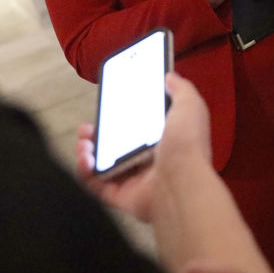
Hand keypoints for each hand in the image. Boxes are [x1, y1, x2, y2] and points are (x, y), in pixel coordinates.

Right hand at [75, 72, 212, 222]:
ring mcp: (134, 180)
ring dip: (87, 152)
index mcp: (163, 139)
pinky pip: (97, 186)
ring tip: (83, 144)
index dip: (120, 116)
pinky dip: (86, 173)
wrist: (181, 184)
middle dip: (96, 134)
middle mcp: (149, 160)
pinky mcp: (122, 196)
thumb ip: (181, 89)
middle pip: (115, 145)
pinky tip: (85, 160)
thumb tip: (169, 75)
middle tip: (86, 128)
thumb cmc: (187, 144)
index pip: (137, 126)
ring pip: (102, 165)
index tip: (106, 105)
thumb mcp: (189, 106)